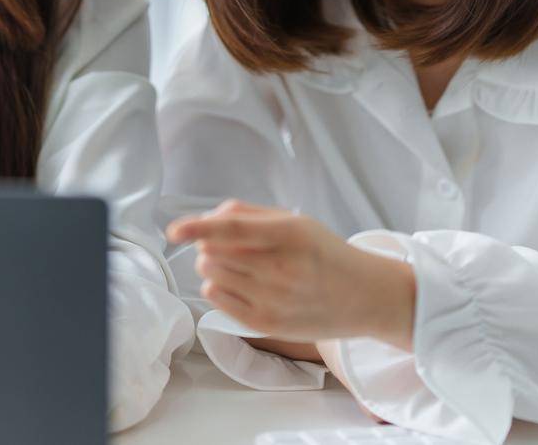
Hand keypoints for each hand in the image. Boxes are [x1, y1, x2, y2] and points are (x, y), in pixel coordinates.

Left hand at [166, 200, 415, 347]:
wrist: (362, 296)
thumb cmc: (324, 253)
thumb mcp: (296, 221)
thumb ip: (250, 213)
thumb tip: (209, 217)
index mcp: (289, 234)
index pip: (232, 228)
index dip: (198, 227)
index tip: (174, 230)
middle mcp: (281, 268)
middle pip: (214, 252)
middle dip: (208, 244)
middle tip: (227, 245)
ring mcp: (274, 299)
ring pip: (211, 275)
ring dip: (212, 265)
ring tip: (237, 264)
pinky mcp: (266, 324)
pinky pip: (216, 300)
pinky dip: (216, 287)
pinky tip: (238, 283)